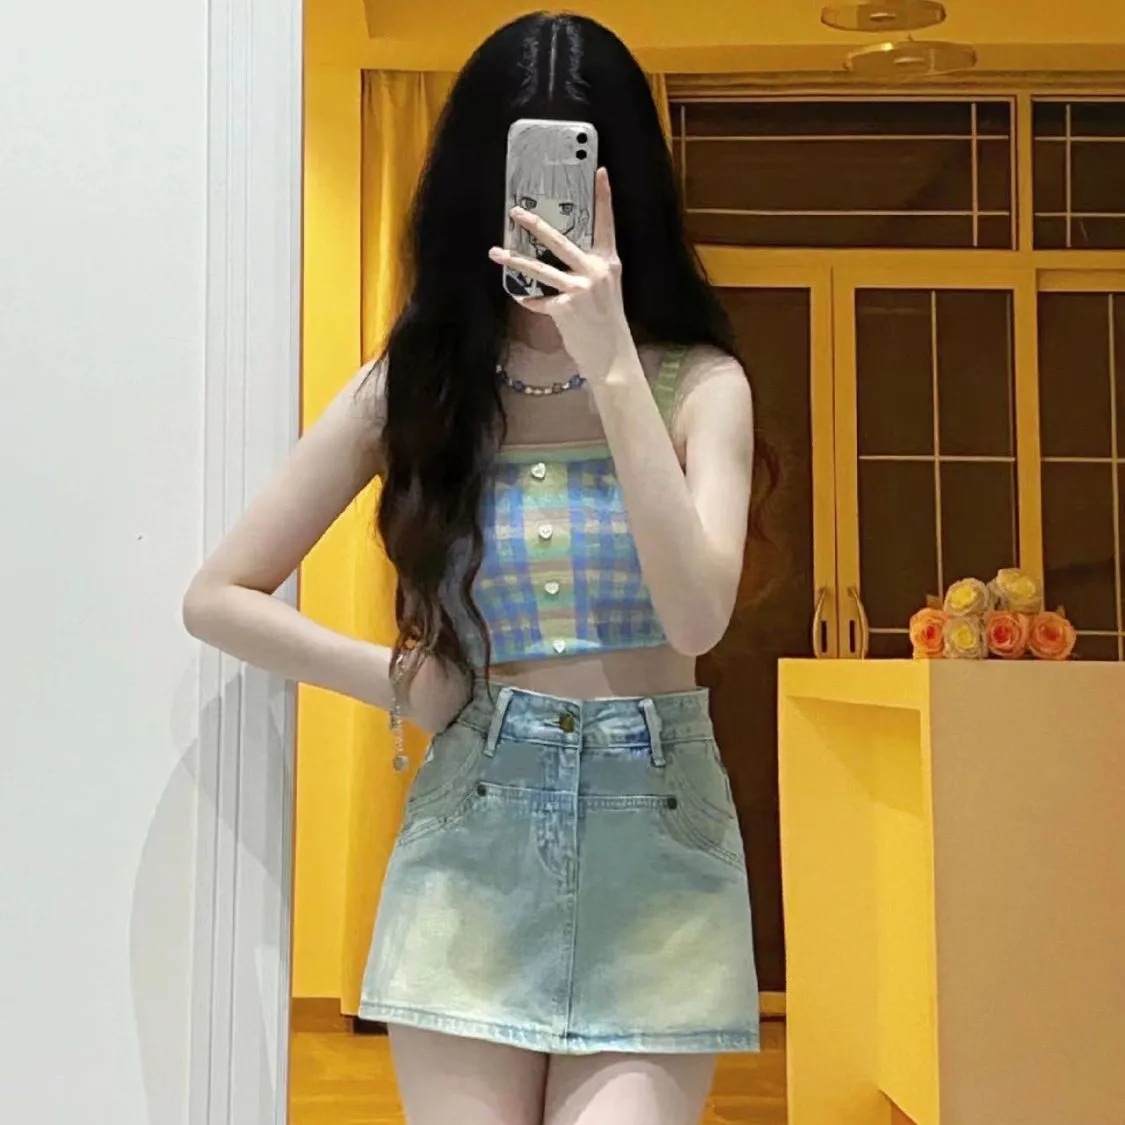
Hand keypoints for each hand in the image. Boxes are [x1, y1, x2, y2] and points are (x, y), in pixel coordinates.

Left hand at [489, 168, 634, 382]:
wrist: (611, 355)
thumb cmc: (607, 323)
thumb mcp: (605, 290)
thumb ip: (588, 271)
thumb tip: (562, 260)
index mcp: (609, 263)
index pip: (607, 224)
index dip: (604, 197)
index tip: (599, 172)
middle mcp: (595, 272)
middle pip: (560, 241)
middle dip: (536, 225)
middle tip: (516, 212)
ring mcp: (579, 289)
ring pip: (540, 270)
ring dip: (515, 260)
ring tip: (496, 252)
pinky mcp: (564, 308)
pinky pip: (539, 301)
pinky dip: (530, 301)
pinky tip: (524, 300)